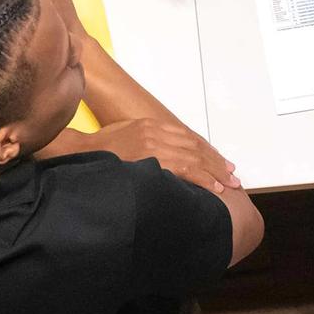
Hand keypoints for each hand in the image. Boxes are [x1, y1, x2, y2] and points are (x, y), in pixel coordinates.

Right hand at [92, 117, 240, 193]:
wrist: (81, 152)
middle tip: (232, 174)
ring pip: (194, 158)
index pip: (188, 138)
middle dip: (216, 162)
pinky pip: (184, 169)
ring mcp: (155, 145)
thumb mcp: (127, 136)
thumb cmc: (100, 150)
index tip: (221, 162)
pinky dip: (202, 178)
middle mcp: (157, 132)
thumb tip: (163, 156)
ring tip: (229, 183)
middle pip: (195, 147)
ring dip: (215, 171)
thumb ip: (147, 141)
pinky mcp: (151, 160)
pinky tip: (214, 188)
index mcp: (152, 125)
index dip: (207, 151)